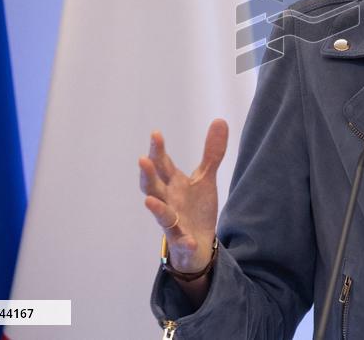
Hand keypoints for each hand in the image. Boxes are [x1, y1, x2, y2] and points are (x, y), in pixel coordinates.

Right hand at [139, 119, 228, 271]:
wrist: (197, 244)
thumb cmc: (195, 208)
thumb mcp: (205, 178)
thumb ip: (212, 153)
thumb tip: (220, 120)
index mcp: (173, 184)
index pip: (163, 164)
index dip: (158, 150)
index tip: (156, 133)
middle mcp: (168, 201)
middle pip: (153, 187)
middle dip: (148, 175)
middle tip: (143, 160)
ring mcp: (173, 223)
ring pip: (162, 215)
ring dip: (156, 208)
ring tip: (149, 201)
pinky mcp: (182, 241)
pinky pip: (181, 242)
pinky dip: (184, 241)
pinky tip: (188, 241)